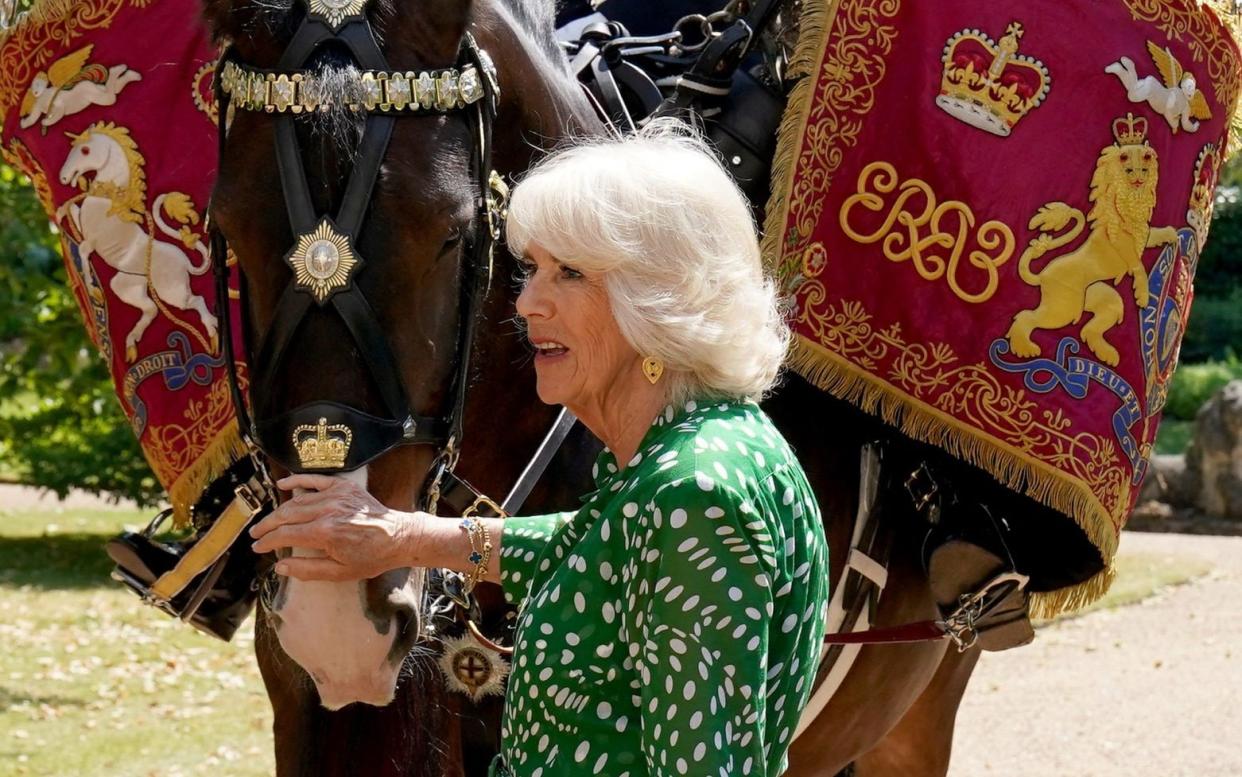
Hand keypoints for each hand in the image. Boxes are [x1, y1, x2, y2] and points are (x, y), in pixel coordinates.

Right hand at [249, 474, 420, 580]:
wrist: (398, 537)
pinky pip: (315, 480)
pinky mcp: (343, 487)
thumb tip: (280, 567)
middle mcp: (327, 511)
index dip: (268, 542)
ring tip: (268, 520)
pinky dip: (297, 481)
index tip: (258, 547)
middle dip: (268, 526)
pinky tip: (283, 485)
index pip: (285, 535)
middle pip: (286, 515)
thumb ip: (307, 570)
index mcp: (324, 533)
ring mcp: (335, 496)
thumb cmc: (371, 557)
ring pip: (297, 501)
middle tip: (256, 534)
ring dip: (279, 510)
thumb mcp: (339, 572)